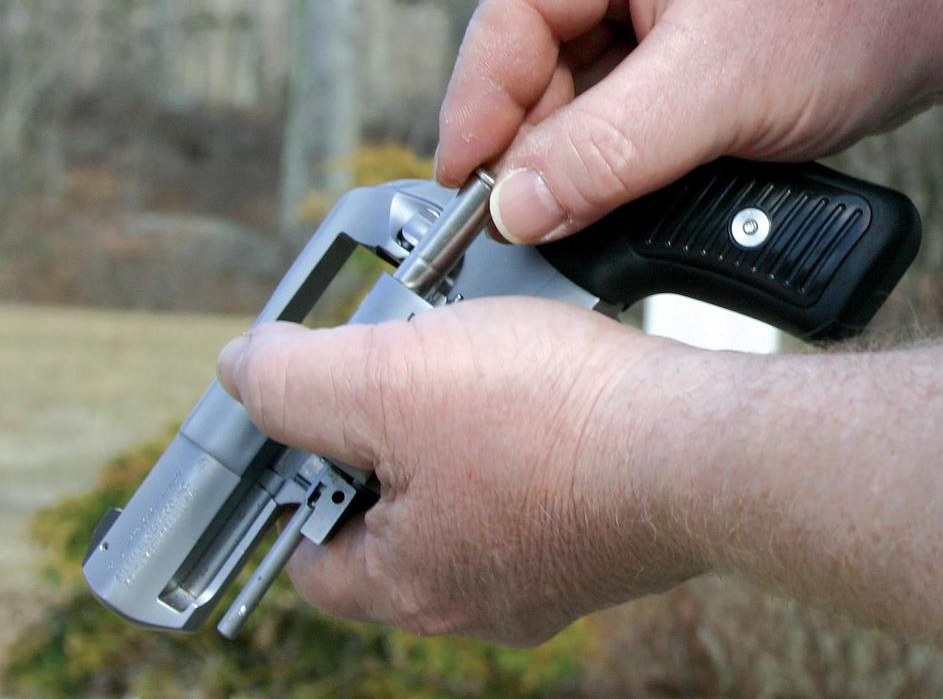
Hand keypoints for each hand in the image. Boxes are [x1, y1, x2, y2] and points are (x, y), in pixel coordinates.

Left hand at [217, 299, 709, 645]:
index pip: (309, 547)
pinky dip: (511, 422)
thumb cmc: (551, 421)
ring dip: (448, 417)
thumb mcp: (388, 381)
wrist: (700, 437)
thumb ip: (294, 382)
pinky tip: (524, 370)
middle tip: (389, 362)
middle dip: (378, 430)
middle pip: (387, 510)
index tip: (300, 414)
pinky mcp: (594, 525)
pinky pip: (524, 473)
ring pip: (460, 485)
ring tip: (458, 352)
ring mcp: (544, 563)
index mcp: (412, 583)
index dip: (291, 474)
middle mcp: (477, 592)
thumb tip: (243, 373)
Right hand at [436, 0, 942, 242]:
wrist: (935, 9)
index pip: (514, 7)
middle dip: (525, 135)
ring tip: (559, 207)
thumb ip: (606, 153)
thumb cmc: (855, 7)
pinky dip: (595, 144)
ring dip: (560, 147)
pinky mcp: (656, 18)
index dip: (478, 102)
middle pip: (531, 46)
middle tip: (512, 214)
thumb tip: (514, 208)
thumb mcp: (719, 88)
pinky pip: (601, 89)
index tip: (461, 180)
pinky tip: (598, 184)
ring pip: (563, 76)